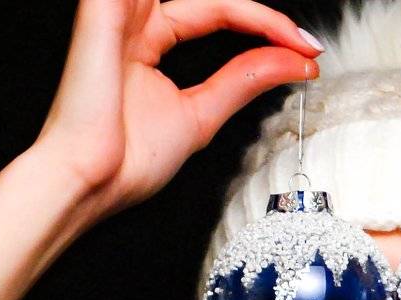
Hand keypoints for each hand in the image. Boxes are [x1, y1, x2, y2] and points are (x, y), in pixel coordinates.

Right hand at [31, 0, 321, 224]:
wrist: (90, 182)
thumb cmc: (126, 161)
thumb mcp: (201, 115)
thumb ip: (244, 80)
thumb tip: (295, 61)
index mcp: (149, 41)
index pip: (219, 12)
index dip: (266, 26)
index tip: (309, 54)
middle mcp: (134, 22)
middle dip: (261, 14)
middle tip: (305, 45)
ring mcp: (118, 11)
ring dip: (239, 4)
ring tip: (281, 27)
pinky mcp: (104, 9)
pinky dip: (218, 3)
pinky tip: (240, 8)